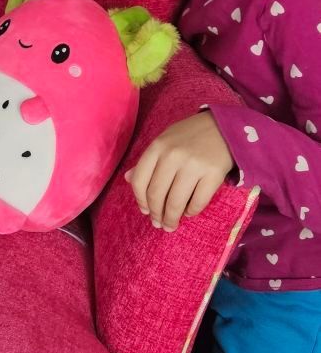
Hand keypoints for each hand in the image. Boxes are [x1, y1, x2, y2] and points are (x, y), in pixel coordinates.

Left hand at [124, 112, 233, 230]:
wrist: (225, 127)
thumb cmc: (191, 136)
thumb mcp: (165, 141)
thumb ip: (148, 160)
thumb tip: (128, 178)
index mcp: (157, 147)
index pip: (140, 181)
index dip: (140, 201)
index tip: (145, 211)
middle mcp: (173, 156)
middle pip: (157, 195)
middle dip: (156, 214)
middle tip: (158, 224)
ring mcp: (194, 165)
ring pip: (175, 202)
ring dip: (171, 218)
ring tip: (171, 225)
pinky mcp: (214, 174)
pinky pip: (198, 201)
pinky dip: (191, 211)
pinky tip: (189, 212)